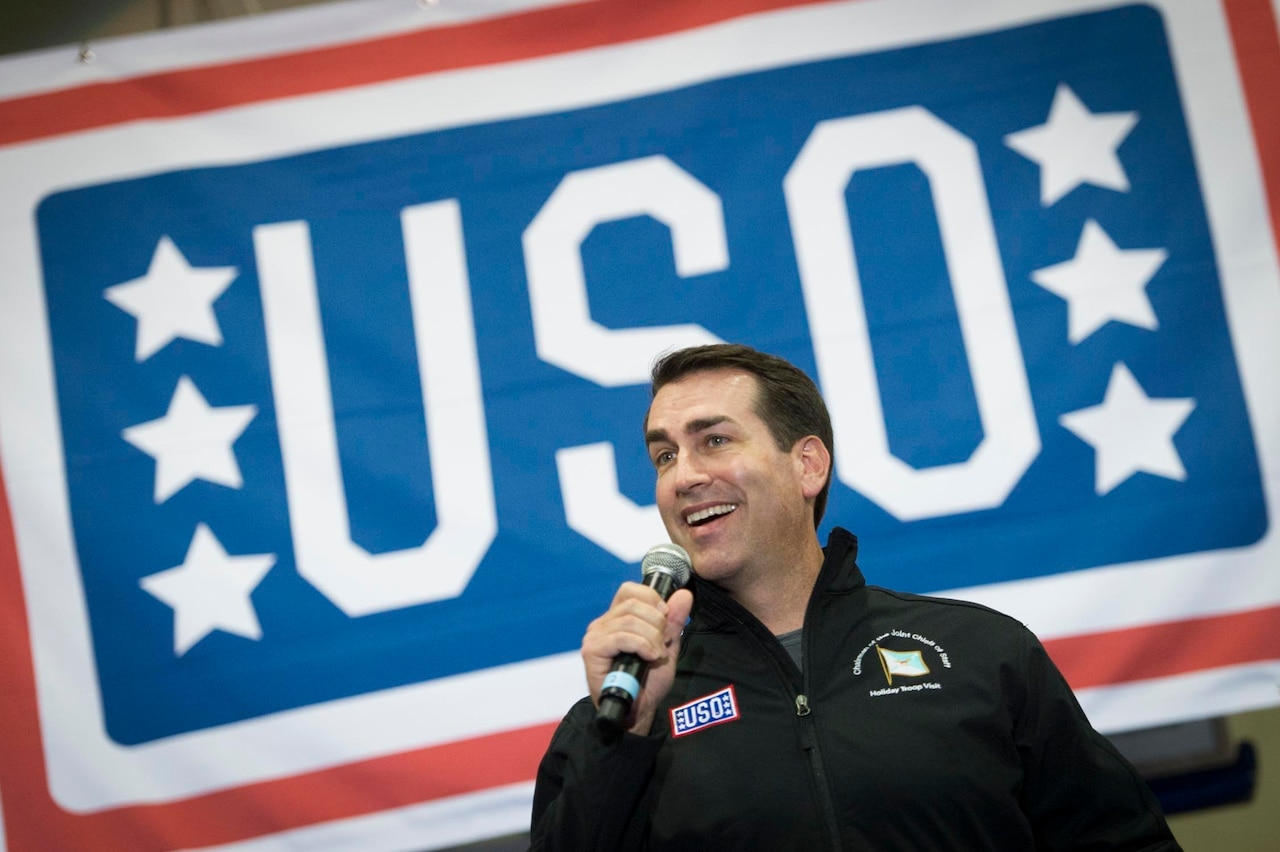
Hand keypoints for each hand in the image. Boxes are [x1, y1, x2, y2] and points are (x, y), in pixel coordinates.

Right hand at [581, 582, 693, 734]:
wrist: (638, 711)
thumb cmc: (649, 681)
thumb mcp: (668, 646)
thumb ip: (675, 621)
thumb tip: (684, 594)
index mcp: (618, 618)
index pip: (630, 590)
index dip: (652, 598)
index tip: (665, 618)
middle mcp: (603, 623)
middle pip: (634, 603)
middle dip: (657, 623)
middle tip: (662, 644)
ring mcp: (595, 636)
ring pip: (630, 620)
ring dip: (652, 638)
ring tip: (656, 655)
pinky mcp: (592, 650)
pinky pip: (622, 637)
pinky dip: (642, 645)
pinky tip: (649, 658)